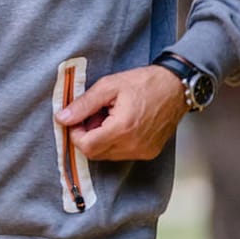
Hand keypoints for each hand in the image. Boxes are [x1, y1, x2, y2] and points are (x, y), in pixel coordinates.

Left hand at [55, 65, 186, 160]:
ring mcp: (144, 151)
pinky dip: (115, 142)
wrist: (177, 87)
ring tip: (108, 117)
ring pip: (108, 155)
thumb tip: (62, 118)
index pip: (87, 147)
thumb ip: (83, 104)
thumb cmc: (145, 83)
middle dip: (87, 136)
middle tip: (93, 116)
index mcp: (123, 128)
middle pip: (95, 153)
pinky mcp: (149, 152)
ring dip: (100, 140)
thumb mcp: (108, 86)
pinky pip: (122, 154)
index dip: (75, 134)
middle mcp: (134, 145)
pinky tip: (120, 124)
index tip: (76, 120)